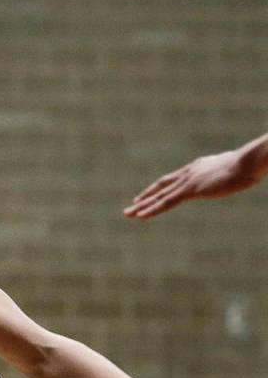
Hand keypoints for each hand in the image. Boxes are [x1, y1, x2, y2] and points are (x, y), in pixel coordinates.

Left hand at [124, 150, 251, 218]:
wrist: (249, 161)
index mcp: (197, 167)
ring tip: (127, 214)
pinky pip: (166, 203)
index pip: (172, 179)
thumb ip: (224, 175)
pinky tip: (140, 215)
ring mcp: (188, 182)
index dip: (157, 188)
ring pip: (159, 197)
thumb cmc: (248, 166)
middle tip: (131, 206)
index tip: (145, 195)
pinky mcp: (191, 190)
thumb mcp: (233, 171)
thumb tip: (230, 177)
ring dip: (142, 206)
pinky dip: (152, 209)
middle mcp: (189, 173)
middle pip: (161, 187)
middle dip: (145, 197)